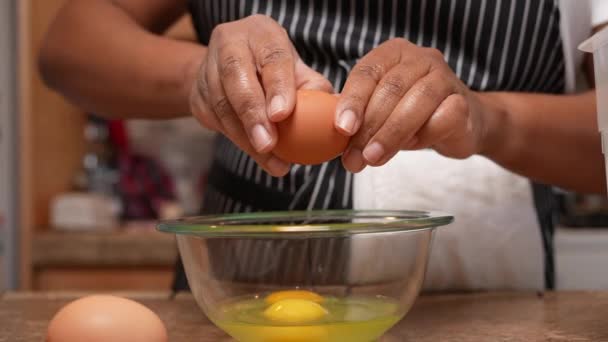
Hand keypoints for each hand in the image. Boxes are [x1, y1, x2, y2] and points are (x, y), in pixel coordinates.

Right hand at [189, 14, 332, 175]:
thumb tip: (335, 115)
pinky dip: (236, 140)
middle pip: (236, 78)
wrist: (229, 69)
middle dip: (253, 115)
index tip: (283, 114)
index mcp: (261, 33)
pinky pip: (214, 120)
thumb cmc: (273, 70)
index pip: (271, 57)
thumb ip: (314, 88)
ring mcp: (207, 67)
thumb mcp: (297, 71)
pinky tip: (258, 156)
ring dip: (245, 137)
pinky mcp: (196, 93)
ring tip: (270, 159)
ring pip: (222, 104)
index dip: (277, 86)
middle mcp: (230, 43)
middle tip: (269, 144)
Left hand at [335, 38, 486, 171]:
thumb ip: (359, 120)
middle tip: (354, 157)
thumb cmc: (410, 116)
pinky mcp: (463, 102)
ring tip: (373, 158)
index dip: (352, 101)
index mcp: (393, 53)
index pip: (367, 73)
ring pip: (416, 102)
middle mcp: (420, 58)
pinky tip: (413, 146)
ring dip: (391, 134)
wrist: (458, 125)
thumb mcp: (379, 112)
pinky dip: (423, 136)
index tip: (342, 129)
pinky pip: (441, 118)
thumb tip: (337, 144)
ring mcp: (445, 77)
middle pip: (390, 89)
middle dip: (369, 126)